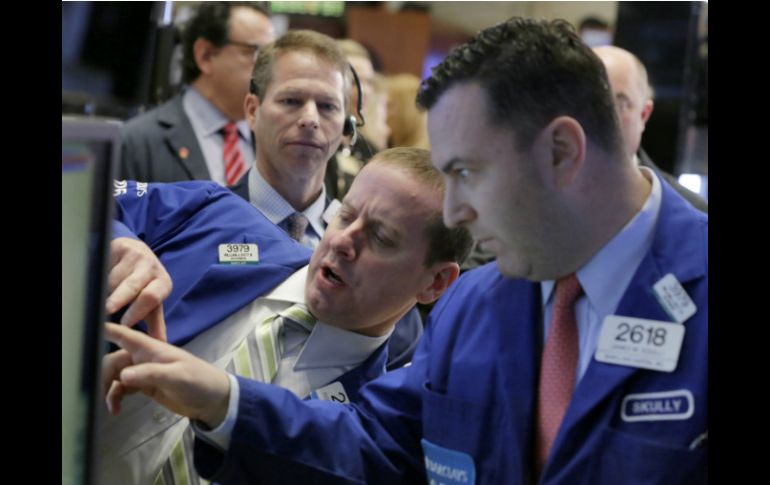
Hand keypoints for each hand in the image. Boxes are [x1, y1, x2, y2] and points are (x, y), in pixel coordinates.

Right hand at [103, 323, 230, 428]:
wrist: (212, 399)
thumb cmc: (199, 380)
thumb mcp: (177, 376)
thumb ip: (150, 374)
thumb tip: (123, 377)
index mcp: (151, 348)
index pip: (125, 334)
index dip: (106, 330)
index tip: (89, 334)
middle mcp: (144, 357)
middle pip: (113, 360)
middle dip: (104, 374)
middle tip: (101, 391)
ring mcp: (143, 372)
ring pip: (115, 376)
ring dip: (108, 389)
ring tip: (112, 407)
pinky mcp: (144, 386)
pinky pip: (122, 388)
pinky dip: (115, 396)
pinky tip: (116, 409)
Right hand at [106, 238, 171, 340]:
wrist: (138, 254)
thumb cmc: (145, 284)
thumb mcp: (152, 304)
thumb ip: (155, 325)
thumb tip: (160, 345)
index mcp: (163, 284)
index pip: (151, 298)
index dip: (138, 310)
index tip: (125, 323)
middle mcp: (152, 268)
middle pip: (133, 285)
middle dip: (120, 298)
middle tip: (108, 310)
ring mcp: (136, 255)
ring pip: (115, 277)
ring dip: (106, 289)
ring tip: (103, 297)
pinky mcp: (120, 245)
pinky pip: (106, 264)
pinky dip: (100, 276)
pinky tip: (99, 281)